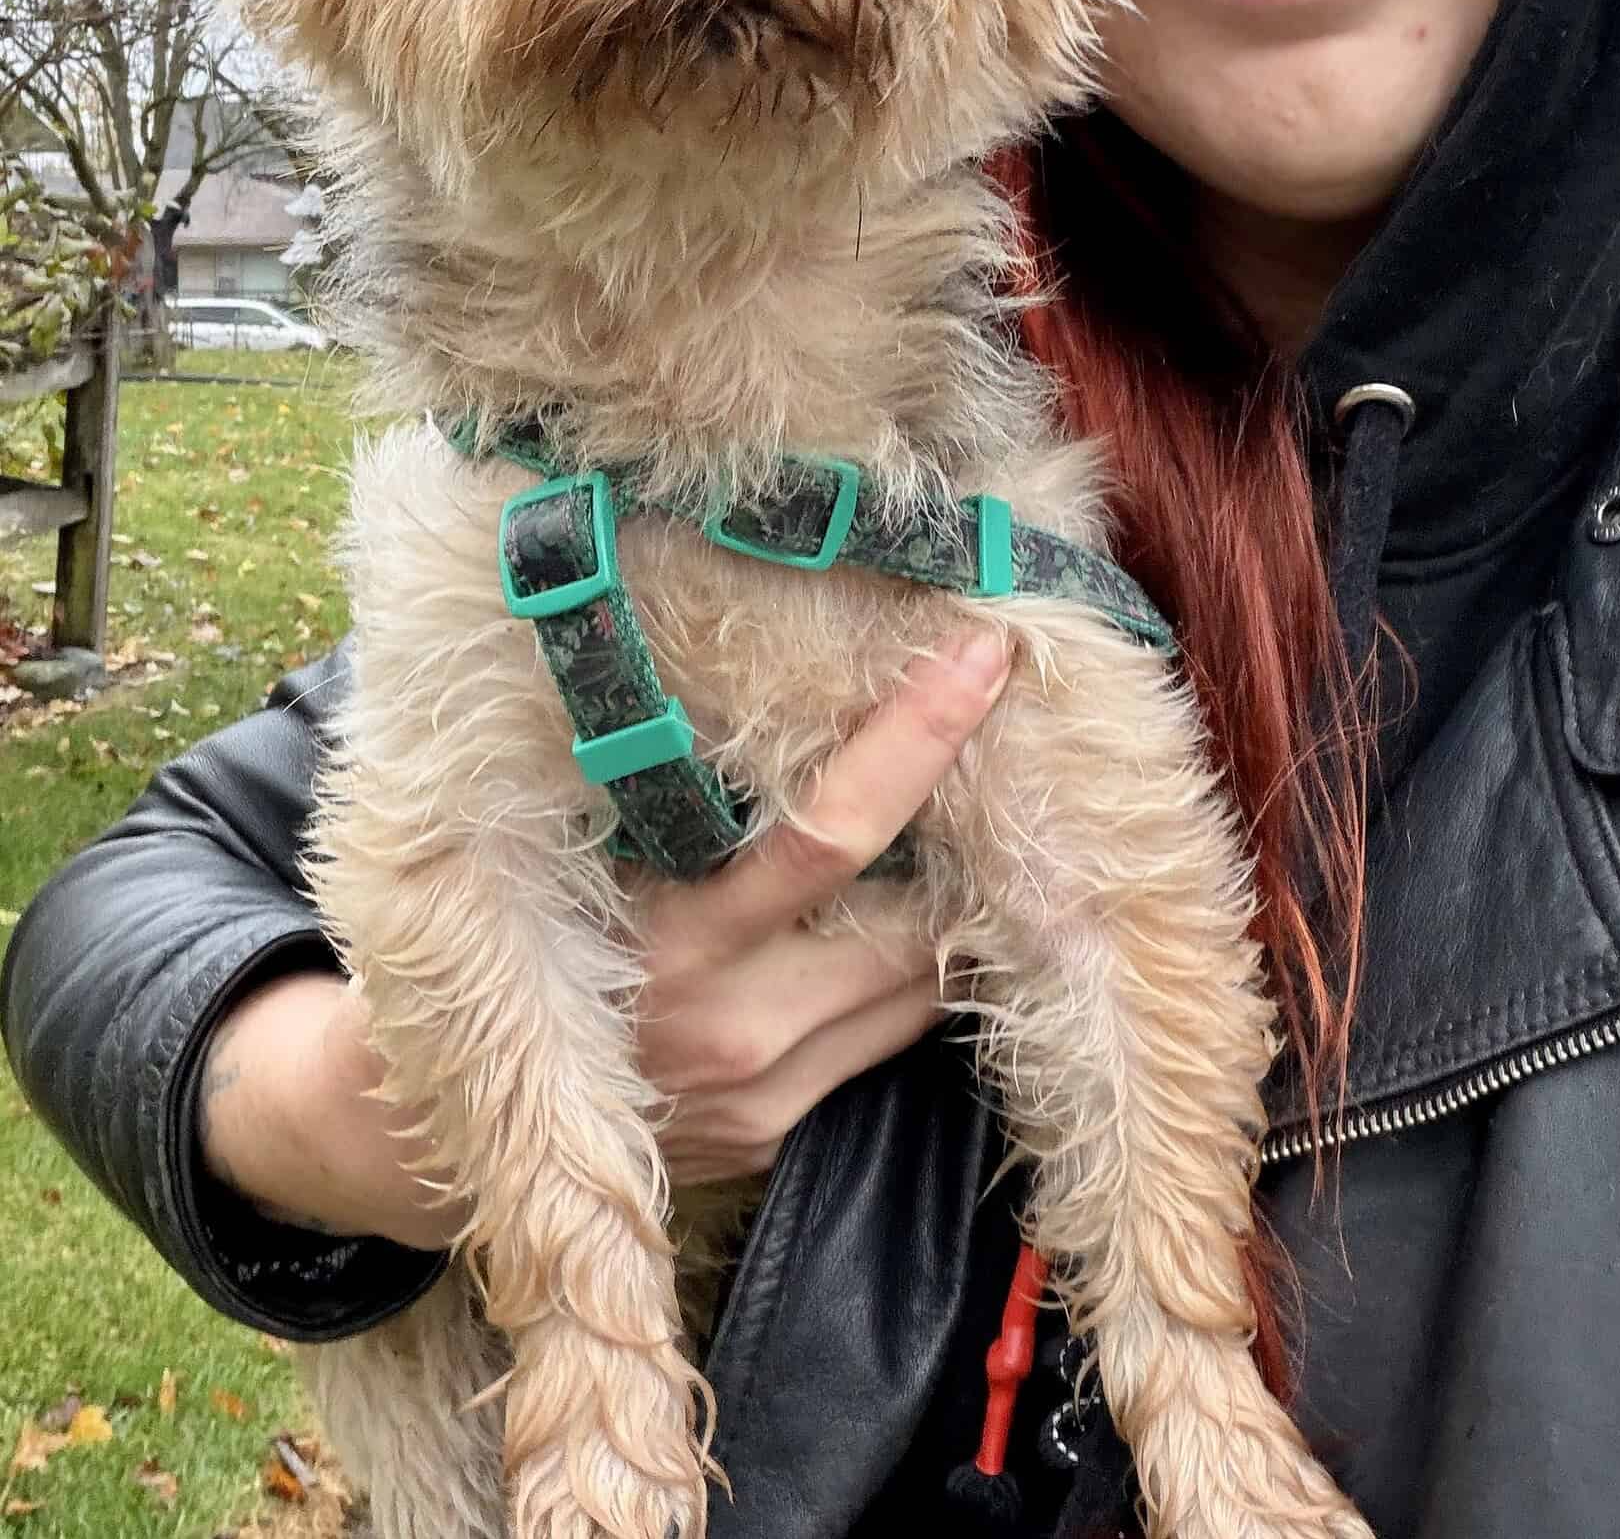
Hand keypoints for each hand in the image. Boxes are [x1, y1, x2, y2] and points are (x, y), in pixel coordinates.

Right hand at [196, 627, 1010, 1240]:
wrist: (433, 1124)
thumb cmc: (508, 929)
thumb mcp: (572, 846)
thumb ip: (661, 777)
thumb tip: (772, 664)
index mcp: (669, 940)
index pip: (830, 835)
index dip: (916, 742)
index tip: (984, 658)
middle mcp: (727, 1029)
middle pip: (910, 924)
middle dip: (968, 843)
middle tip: (1011, 750)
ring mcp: (759, 1098)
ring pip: (918, 990)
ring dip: (949, 911)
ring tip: (963, 827)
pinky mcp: (774, 1136)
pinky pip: (885, 1042)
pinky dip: (909, 974)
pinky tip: (903, 913)